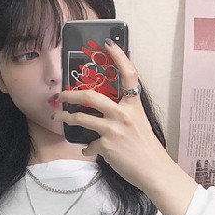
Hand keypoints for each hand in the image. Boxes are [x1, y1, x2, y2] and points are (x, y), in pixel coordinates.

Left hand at [54, 40, 197, 214]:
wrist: (154, 170)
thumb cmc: (147, 148)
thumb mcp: (139, 123)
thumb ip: (123, 114)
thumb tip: (104, 113)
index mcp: (134, 105)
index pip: (129, 74)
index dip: (119, 56)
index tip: (108, 44)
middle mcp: (123, 113)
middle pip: (91, 96)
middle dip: (71, 94)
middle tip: (61, 94)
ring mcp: (113, 129)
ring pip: (82, 118)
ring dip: (67, 118)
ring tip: (60, 117)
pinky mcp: (106, 146)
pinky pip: (89, 145)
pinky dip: (88, 149)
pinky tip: (91, 151)